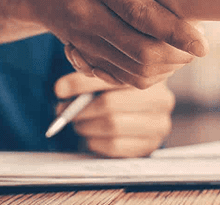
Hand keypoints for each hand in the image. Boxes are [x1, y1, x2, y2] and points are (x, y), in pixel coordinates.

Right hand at [24, 0, 206, 88]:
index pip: (141, 12)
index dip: (175, 31)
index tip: (203, 44)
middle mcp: (86, 10)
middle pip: (141, 50)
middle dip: (178, 54)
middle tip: (199, 46)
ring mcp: (83, 38)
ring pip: (136, 69)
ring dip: (169, 66)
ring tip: (185, 50)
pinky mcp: (86, 57)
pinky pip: (125, 78)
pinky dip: (152, 75)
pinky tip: (166, 60)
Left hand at [54, 71, 173, 157]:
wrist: (138, 118)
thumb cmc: (118, 92)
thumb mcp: (107, 76)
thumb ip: (87, 73)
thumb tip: (61, 89)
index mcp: (149, 74)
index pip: (112, 77)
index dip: (81, 83)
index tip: (59, 89)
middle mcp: (161, 99)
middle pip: (110, 104)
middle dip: (80, 109)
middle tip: (62, 111)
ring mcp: (158, 125)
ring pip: (111, 125)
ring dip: (86, 126)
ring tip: (78, 123)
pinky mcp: (149, 146)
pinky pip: (114, 145)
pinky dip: (95, 141)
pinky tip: (91, 136)